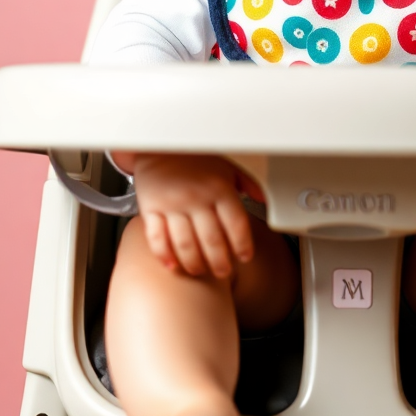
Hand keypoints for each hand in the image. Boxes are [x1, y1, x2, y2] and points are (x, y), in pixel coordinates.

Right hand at [113, 152, 256, 277]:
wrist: (159, 145)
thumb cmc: (194, 159)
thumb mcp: (226, 166)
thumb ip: (247, 184)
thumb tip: (264, 199)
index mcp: (219, 188)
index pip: (236, 224)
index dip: (242, 245)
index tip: (244, 257)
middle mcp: (196, 198)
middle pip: (212, 241)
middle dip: (220, 262)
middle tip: (223, 271)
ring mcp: (172, 205)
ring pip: (185, 244)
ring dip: (195, 264)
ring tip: (200, 271)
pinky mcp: (151, 209)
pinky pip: (157, 238)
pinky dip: (165, 256)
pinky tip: (173, 265)